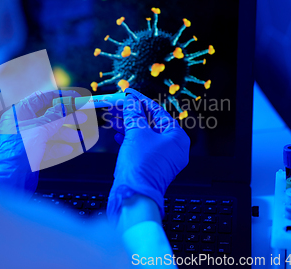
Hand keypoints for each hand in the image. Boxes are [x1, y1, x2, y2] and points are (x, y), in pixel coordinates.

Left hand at [0, 90, 83, 197]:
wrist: (8, 180)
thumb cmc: (18, 151)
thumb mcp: (39, 130)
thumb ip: (54, 117)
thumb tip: (64, 106)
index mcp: (19, 113)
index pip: (41, 98)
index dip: (60, 97)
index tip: (76, 99)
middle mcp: (21, 125)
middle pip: (48, 116)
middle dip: (66, 118)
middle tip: (82, 118)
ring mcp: (26, 140)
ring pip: (49, 133)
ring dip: (64, 134)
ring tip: (78, 138)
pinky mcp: (30, 154)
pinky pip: (46, 147)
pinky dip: (58, 147)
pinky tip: (68, 149)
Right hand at [107, 88, 189, 222]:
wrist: (134, 196)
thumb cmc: (141, 167)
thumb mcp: (136, 133)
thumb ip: (134, 114)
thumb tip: (131, 101)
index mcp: (177, 138)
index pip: (158, 112)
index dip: (140, 100)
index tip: (128, 93)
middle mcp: (173, 148)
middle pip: (150, 123)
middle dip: (132, 113)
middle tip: (118, 105)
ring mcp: (162, 158)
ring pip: (144, 135)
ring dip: (128, 125)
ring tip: (114, 118)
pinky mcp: (151, 166)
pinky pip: (141, 147)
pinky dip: (129, 139)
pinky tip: (117, 134)